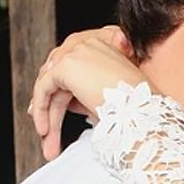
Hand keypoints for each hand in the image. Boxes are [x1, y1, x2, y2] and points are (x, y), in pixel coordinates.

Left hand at [31, 26, 145, 160]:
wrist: (142, 109)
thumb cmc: (135, 107)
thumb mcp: (106, 96)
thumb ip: (81, 92)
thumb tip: (57, 101)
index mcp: (102, 46)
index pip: (72, 68)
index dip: (60, 92)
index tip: (52, 115)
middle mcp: (88, 44)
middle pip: (59, 78)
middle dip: (50, 108)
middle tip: (46, 133)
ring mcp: (77, 52)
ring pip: (51, 85)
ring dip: (46, 114)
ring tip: (46, 139)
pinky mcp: (66, 64)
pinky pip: (44, 87)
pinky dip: (41, 108)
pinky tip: (44, 129)